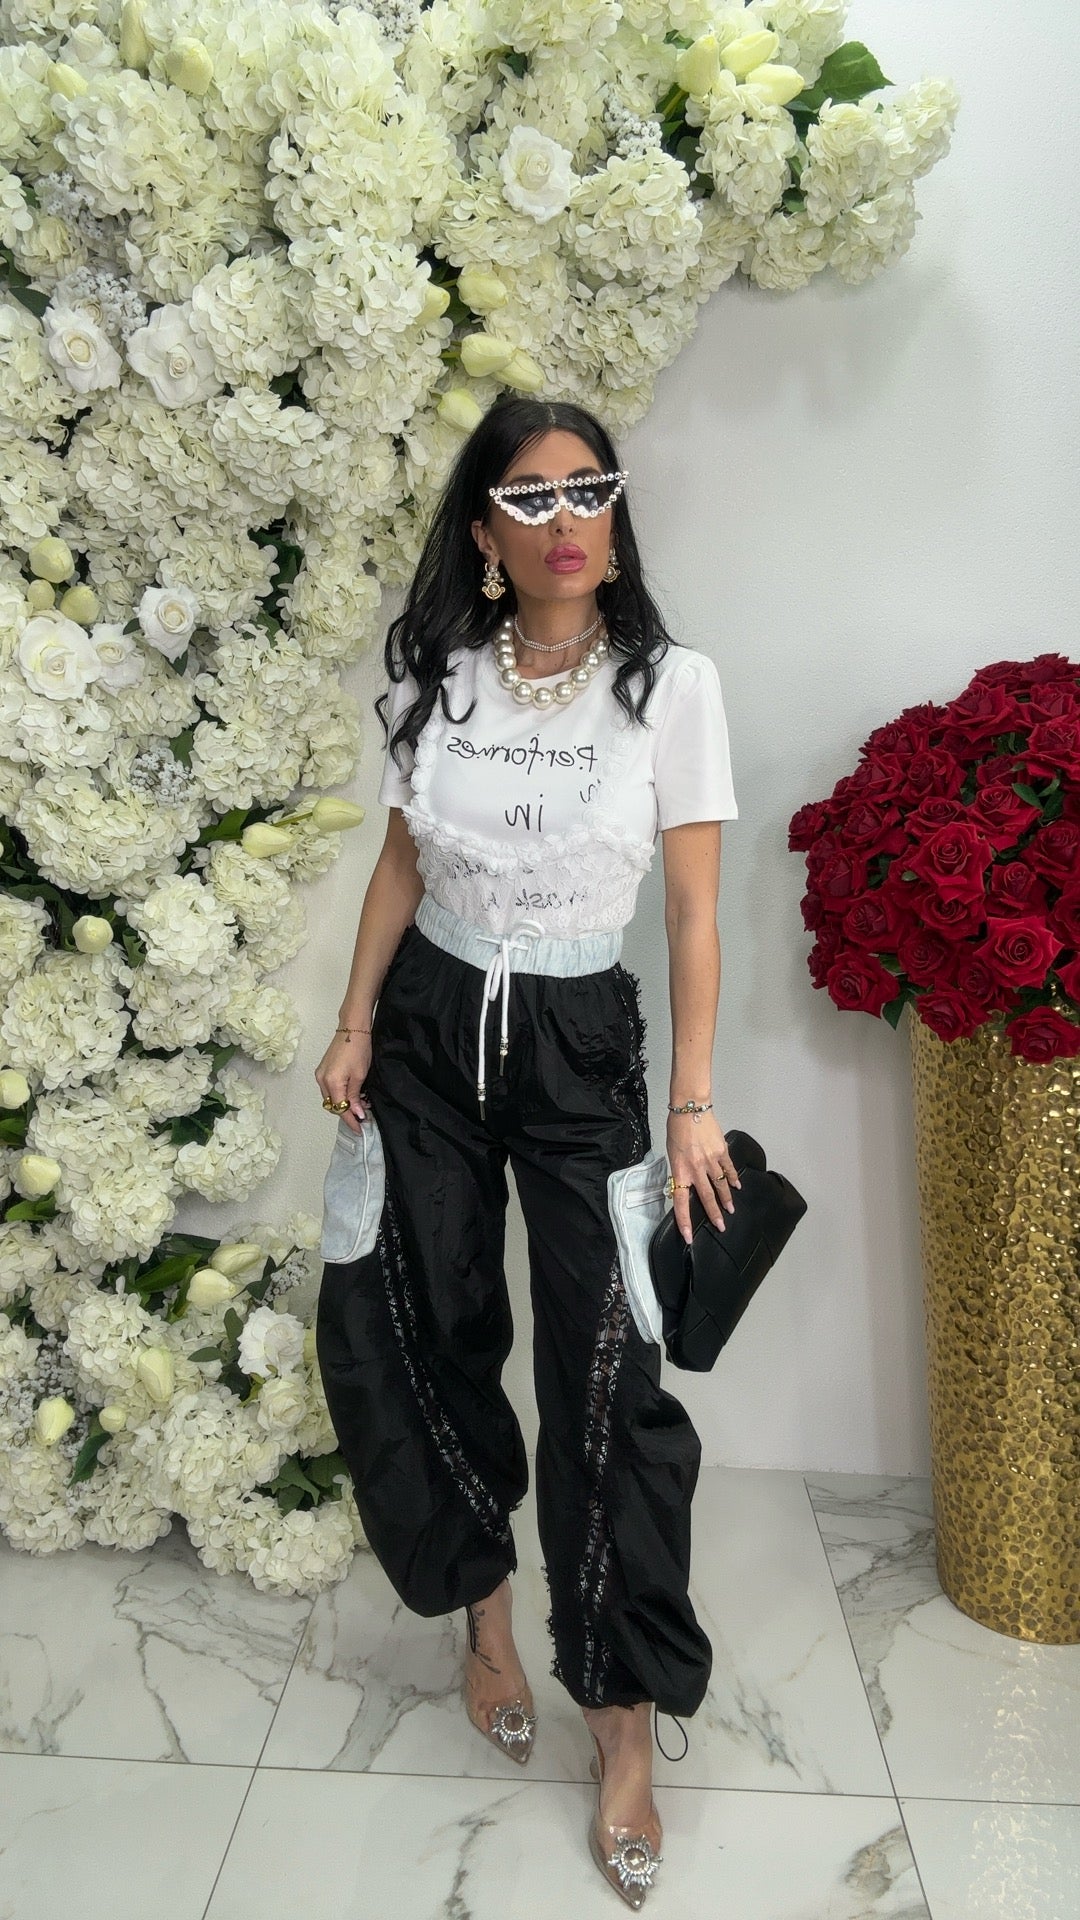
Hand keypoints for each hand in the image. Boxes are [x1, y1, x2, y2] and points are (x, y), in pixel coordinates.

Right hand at [315, 1031, 372, 1133]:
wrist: (352, 1028)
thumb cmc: (359, 1049)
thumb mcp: (360, 1075)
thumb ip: (356, 1097)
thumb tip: (357, 1114)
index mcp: (331, 1082)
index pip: (340, 1109)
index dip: (351, 1121)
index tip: (361, 1129)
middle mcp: (321, 1080)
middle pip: (333, 1105)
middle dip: (347, 1113)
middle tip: (363, 1117)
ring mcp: (320, 1075)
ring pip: (331, 1098)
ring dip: (344, 1104)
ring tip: (361, 1105)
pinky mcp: (323, 1070)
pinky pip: (330, 1089)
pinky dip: (340, 1095)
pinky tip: (353, 1095)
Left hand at [665, 1109, 740, 1244]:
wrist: (690, 1107)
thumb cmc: (676, 1129)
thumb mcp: (671, 1153)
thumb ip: (679, 1171)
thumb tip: (685, 1185)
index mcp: (680, 1170)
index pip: (680, 1201)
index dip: (684, 1220)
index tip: (688, 1235)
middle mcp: (696, 1168)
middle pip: (706, 1197)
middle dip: (714, 1214)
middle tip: (721, 1227)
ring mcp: (711, 1160)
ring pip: (720, 1185)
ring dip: (726, 1199)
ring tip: (730, 1210)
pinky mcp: (721, 1151)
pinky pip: (729, 1169)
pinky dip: (733, 1179)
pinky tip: (737, 1187)